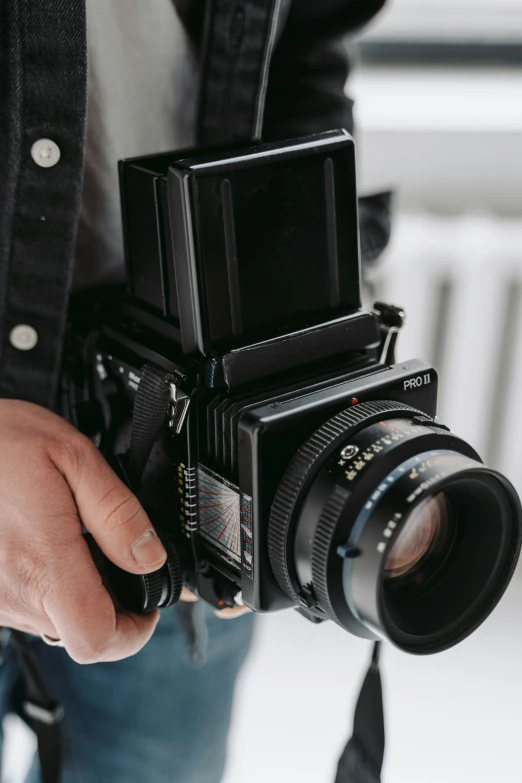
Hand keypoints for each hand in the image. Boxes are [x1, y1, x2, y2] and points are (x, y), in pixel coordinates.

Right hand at [0, 400, 169, 662]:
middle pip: (79, 633)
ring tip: (73, 540)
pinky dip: (45, 584)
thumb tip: (150, 558)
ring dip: (75, 592)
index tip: (147, 603)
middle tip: (114, 557)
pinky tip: (44, 543)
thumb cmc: (1, 440)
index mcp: (44, 563)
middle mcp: (13, 593)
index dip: (134, 631)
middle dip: (109, 603)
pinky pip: (25, 605)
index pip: (97, 639)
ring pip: (52, 621)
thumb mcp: (74, 456)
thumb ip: (117, 513)